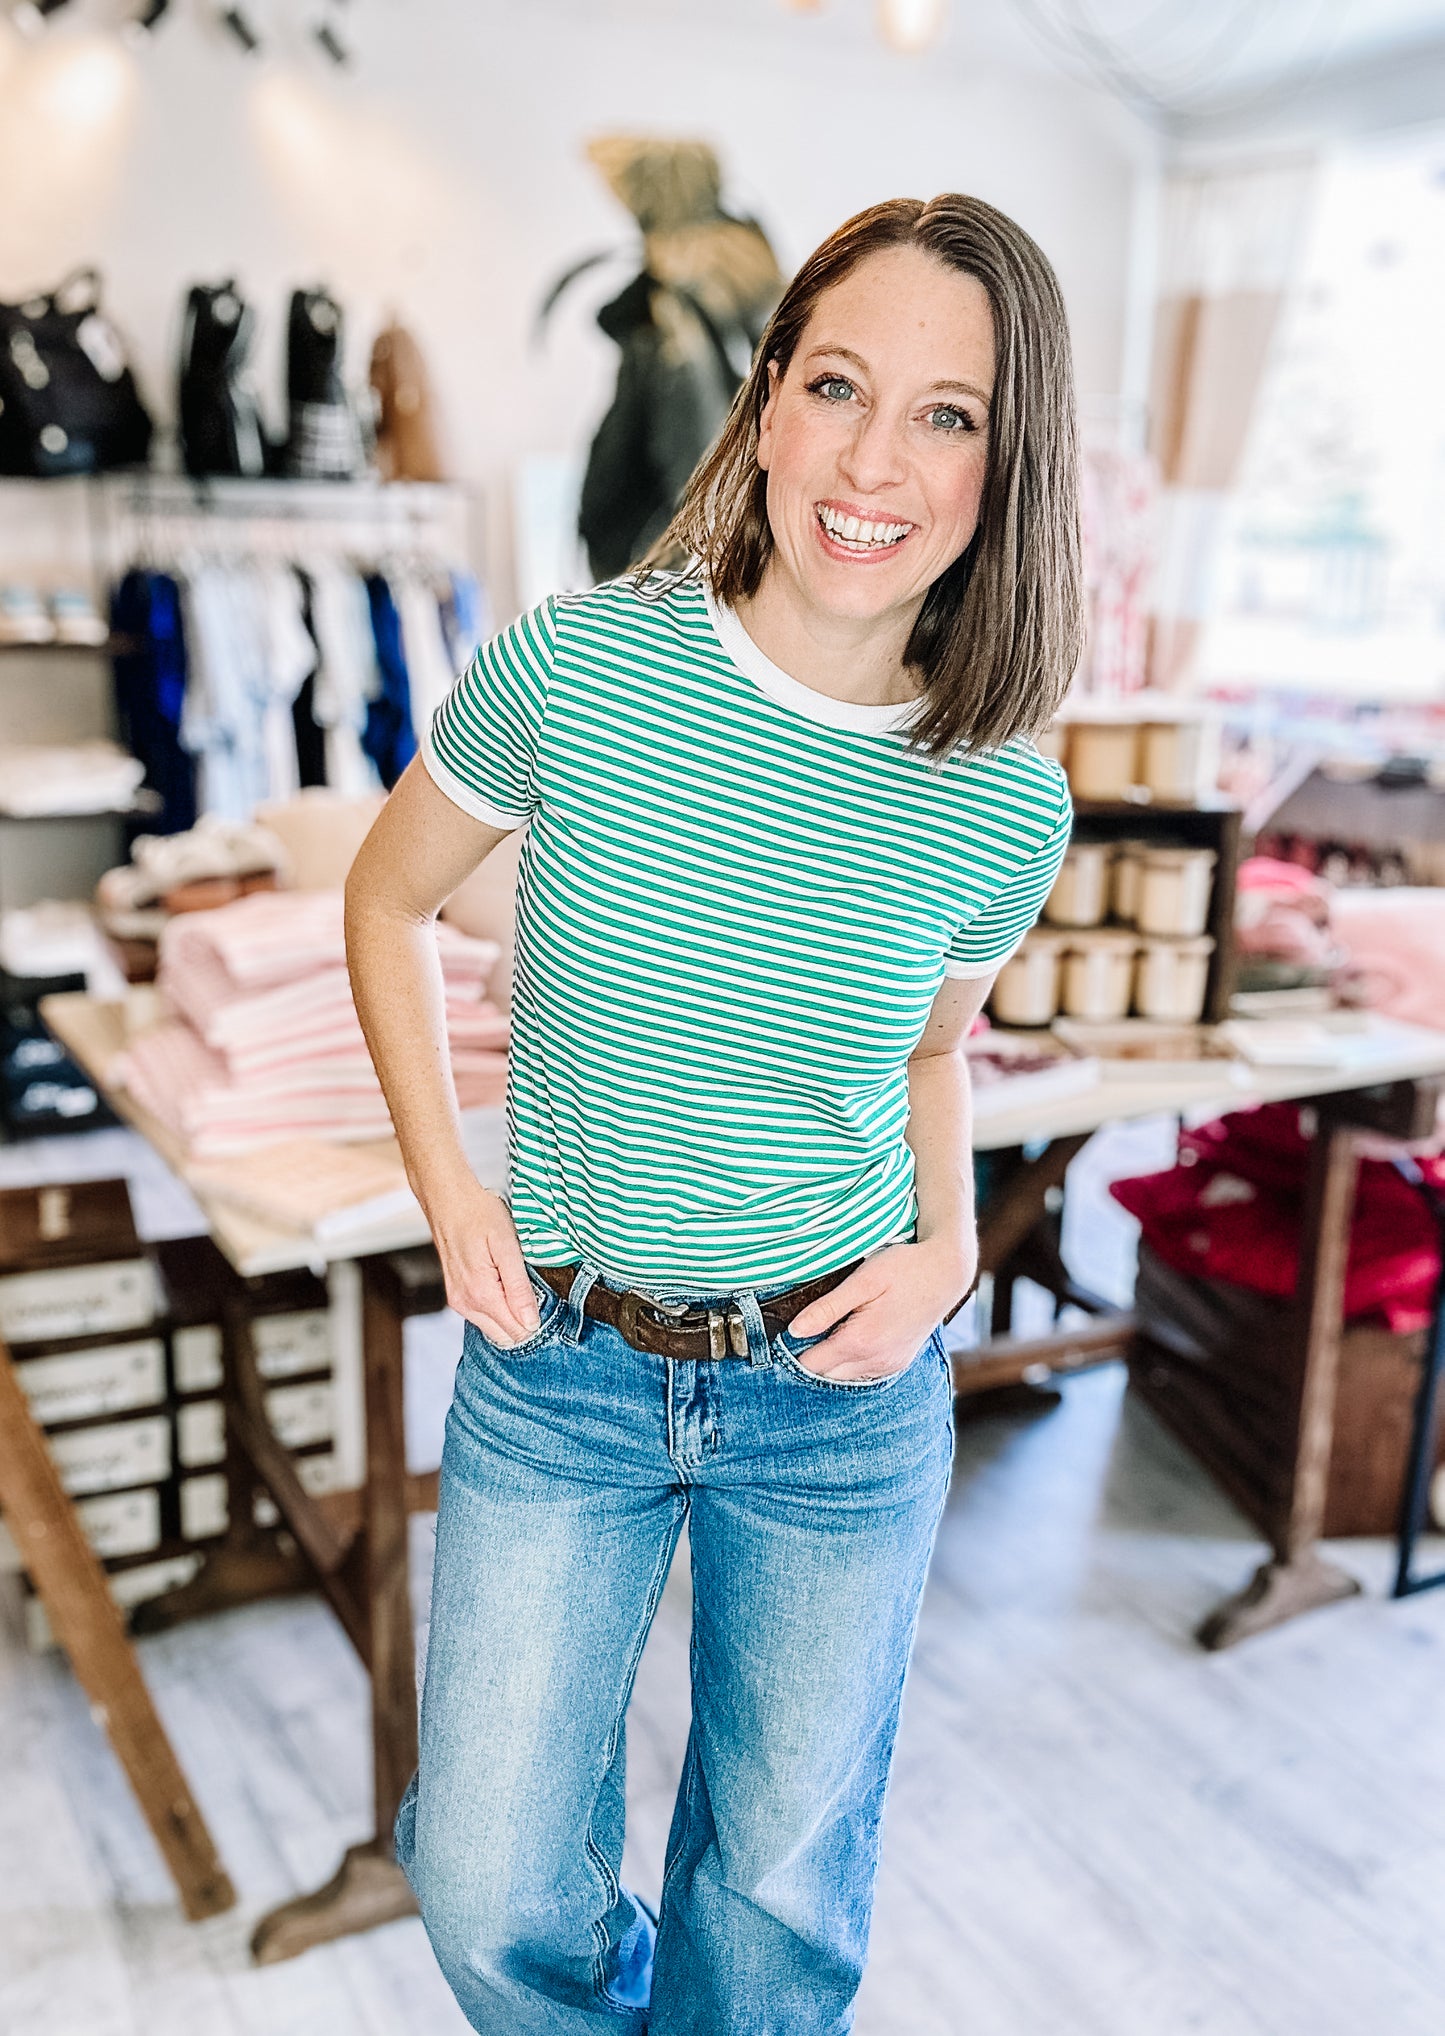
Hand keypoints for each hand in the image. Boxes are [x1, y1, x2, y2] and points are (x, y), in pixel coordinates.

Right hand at [425, 1173, 540, 1346]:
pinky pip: (482, 1316)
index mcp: (481, 1294)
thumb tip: (531, 1322)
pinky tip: (504, 1284)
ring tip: (517, 1284)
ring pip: (493, 1328)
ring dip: (510, 1315)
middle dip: (524, 1322)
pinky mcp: (456, 1295)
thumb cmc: (479, 1216)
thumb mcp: (508, 1247)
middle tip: (535, 1291)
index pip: (516, 1332)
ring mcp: (458, 1301)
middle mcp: (466, 1304)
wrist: (448, 1201)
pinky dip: (497, 1308)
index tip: (546, 1301)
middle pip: (505, 1336)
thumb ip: (518, 1288)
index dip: (536, 1321)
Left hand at [786, 1238, 975, 1381]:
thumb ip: (827, 1308)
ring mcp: (889, 1365)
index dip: (790, 1354)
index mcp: (861, 1341)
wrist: (946, 1273)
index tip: (779, 1339)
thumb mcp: (862, 1280)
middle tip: (796, 1337)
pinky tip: (845, 1342)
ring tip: (820, 1336)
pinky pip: (863, 1375)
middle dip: (807, 1361)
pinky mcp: (897, 1363)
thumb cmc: (903, 1269)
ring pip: (844, 1379)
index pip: (811, 1365)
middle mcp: (875, 1361)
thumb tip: (794, 1330)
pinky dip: (848, 1365)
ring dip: (828, 1365)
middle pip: (825, 1377)